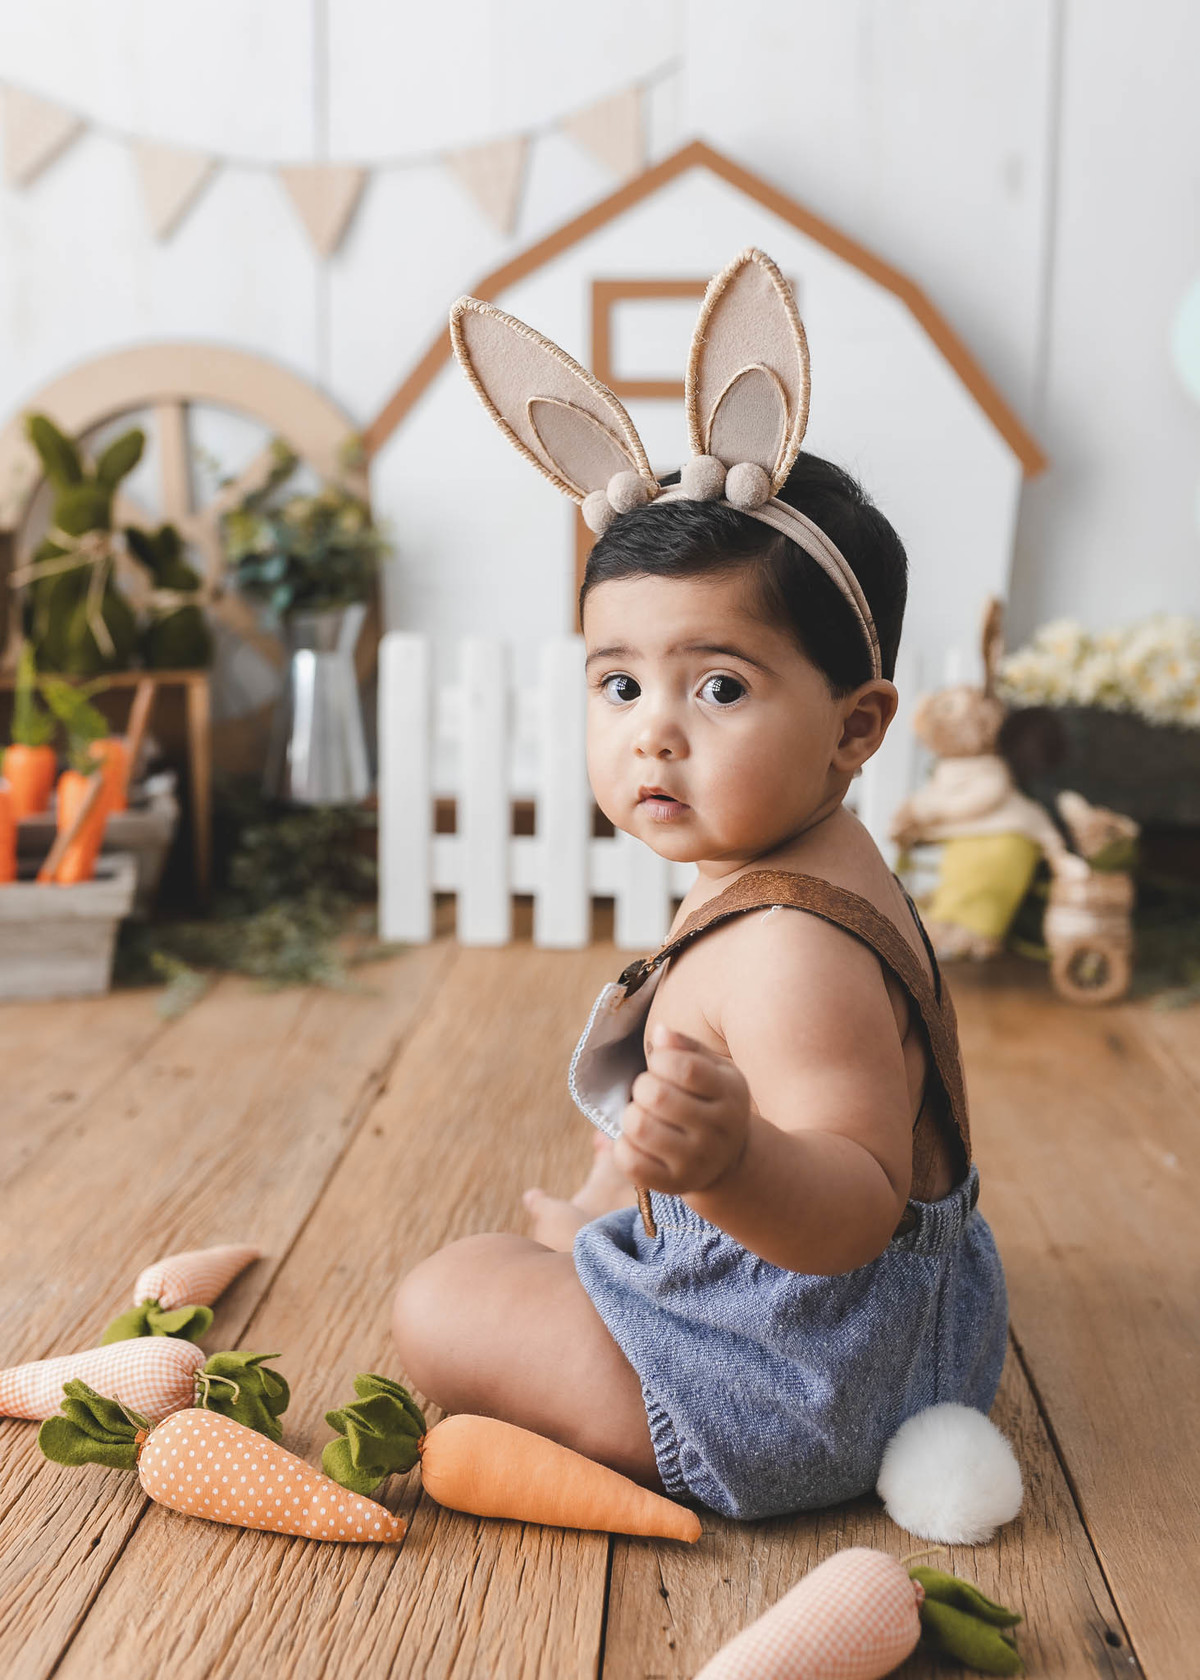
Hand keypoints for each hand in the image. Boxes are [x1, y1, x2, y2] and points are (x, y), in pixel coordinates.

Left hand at [615, 1023, 751, 1196]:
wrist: (727, 1158)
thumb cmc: (710, 1101)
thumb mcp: (712, 1070)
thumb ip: (686, 1048)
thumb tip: (660, 1033)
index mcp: (730, 1094)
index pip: (685, 1069)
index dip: (660, 1060)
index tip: (659, 1064)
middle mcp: (718, 1130)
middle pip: (657, 1097)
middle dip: (642, 1086)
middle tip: (648, 1091)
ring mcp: (697, 1161)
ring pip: (639, 1128)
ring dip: (631, 1114)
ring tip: (642, 1114)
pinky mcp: (674, 1184)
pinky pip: (630, 1162)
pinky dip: (622, 1145)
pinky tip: (636, 1140)